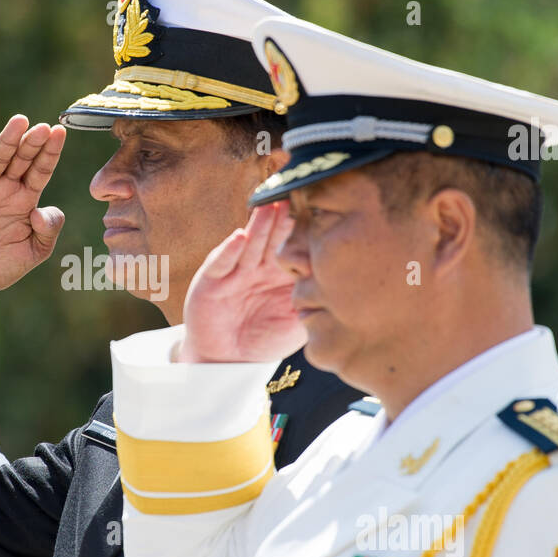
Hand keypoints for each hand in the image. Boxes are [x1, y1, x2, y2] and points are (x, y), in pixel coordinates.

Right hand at [0, 115, 66, 299]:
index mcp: (26, 200)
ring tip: (20, 122)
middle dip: (33, 143)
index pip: (42, 170)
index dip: (51, 152)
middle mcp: (6, 189)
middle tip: (44, 127)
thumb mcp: (34, 253)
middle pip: (22, 159)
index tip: (60, 133)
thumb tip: (40, 210)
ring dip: (8, 139)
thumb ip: (48, 231)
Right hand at [180, 202, 306, 363]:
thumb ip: (316, 307)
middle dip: (283, 219)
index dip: (304, 232)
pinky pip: (222, 263)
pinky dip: (229, 250)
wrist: (227, 361)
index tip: (320, 211)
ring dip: (259, 225)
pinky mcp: (212, 280)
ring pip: (250, 244)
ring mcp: (236, 272)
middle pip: (273, 238)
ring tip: (269, 206)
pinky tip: (240, 236)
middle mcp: (259, 268)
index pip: (295, 248)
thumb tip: (345, 291)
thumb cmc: (265, 342)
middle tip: (296, 195)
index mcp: (282, 275)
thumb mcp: (297, 326)